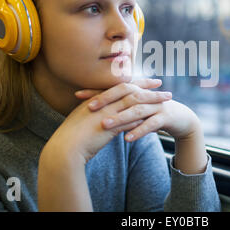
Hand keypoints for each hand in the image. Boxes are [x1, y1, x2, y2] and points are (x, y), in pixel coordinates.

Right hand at [41, 78, 171, 164]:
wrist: (64, 149)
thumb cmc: (72, 138)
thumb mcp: (85, 121)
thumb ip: (98, 115)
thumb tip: (110, 114)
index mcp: (97, 98)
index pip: (121, 86)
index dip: (137, 82)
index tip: (150, 81)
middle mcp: (103, 103)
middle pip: (131, 91)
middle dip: (149, 88)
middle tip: (163, 86)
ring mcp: (106, 113)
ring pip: (134, 103)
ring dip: (151, 102)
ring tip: (165, 101)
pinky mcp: (109, 127)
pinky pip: (130, 120)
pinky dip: (142, 118)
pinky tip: (155, 118)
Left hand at [77, 84, 201, 142]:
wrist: (181, 118)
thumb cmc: (153, 113)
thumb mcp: (135, 108)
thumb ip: (118, 106)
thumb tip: (93, 109)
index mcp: (136, 91)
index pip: (113, 88)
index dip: (96, 91)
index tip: (77, 95)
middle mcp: (145, 95)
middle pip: (124, 94)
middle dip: (106, 100)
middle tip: (89, 108)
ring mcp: (156, 105)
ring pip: (136, 110)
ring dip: (120, 117)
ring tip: (105, 125)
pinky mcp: (165, 117)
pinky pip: (151, 124)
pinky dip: (139, 131)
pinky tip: (127, 139)